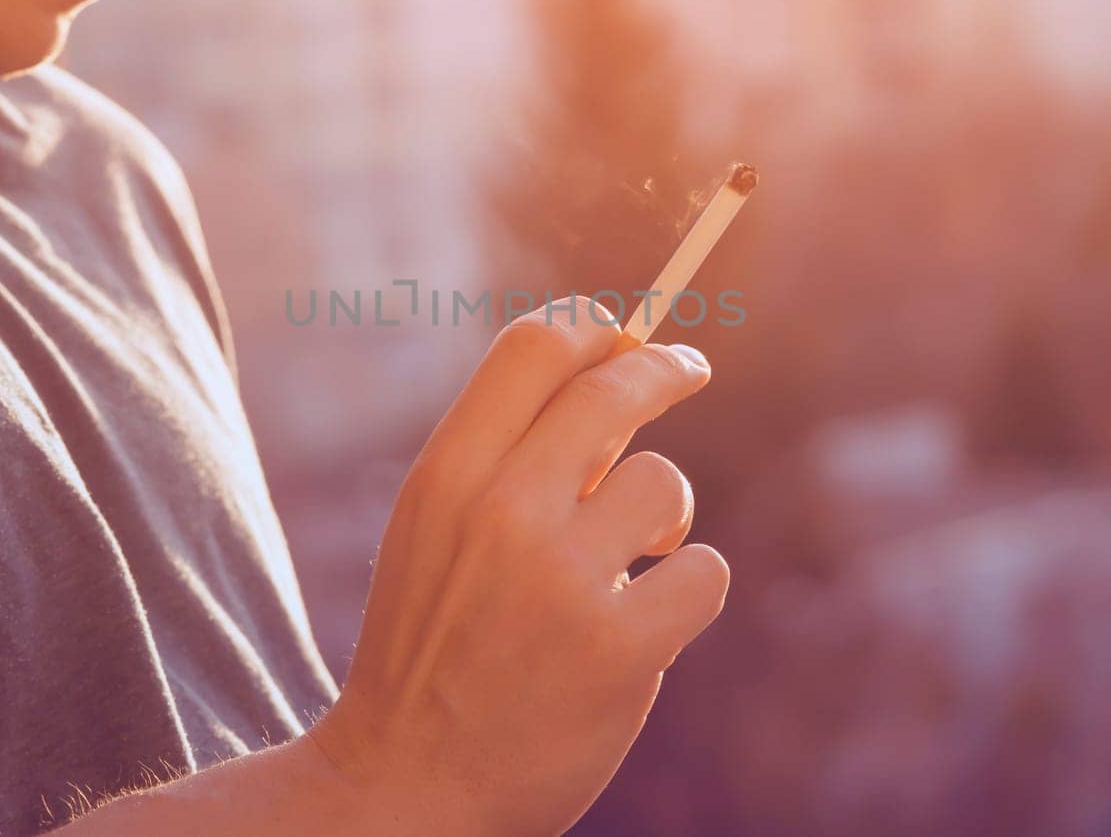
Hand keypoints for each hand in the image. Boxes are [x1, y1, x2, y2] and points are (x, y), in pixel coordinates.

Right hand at [307, 298, 729, 833]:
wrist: (407, 785)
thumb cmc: (431, 645)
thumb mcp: (434, 534)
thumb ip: (507, 459)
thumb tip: (614, 384)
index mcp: (446, 476)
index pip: (534, 347)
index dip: (593, 325)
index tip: (626, 335)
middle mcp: (502, 513)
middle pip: (613, 389)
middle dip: (665, 368)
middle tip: (688, 368)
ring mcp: (562, 580)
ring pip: (666, 483)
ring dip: (663, 515)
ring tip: (635, 557)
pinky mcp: (619, 650)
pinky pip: (703, 572)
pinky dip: (687, 590)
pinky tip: (649, 620)